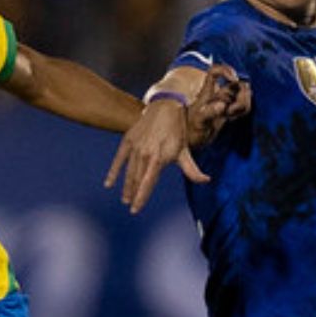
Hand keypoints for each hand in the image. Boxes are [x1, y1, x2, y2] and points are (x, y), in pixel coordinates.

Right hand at [105, 74, 216, 212]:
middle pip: (136, 180)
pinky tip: (108, 183)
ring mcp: (135, 147)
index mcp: (158, 158)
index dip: (141, 198)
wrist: (165, 107)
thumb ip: (192, 170)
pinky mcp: (128, 140)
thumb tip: (206, 181)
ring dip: (126, 186)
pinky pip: (119, 159)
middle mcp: (144, 154)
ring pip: (128, 172)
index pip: (147, 183)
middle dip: (133, 194)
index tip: (135, 209)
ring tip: (125, 198)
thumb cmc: (176, 130)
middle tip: (130, 206)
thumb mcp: (185, 150)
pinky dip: (113, 172)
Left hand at [190, 64, 250, 142]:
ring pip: (243, 93)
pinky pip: (243, 105)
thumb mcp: (199, 121)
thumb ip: (209, 112)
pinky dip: (243, 109)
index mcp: (207, 92)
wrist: (192, 141)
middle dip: (241, 94)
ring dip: (243, 103)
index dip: (225, 70)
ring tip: (231, 115)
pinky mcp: (230, 111)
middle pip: (237, 83)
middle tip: (232, 109)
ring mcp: (225, 102)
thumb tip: (222, 105)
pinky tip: (233, 117)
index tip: (234, 79)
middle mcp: (217, 94)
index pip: (215, 71)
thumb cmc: (192, 130)